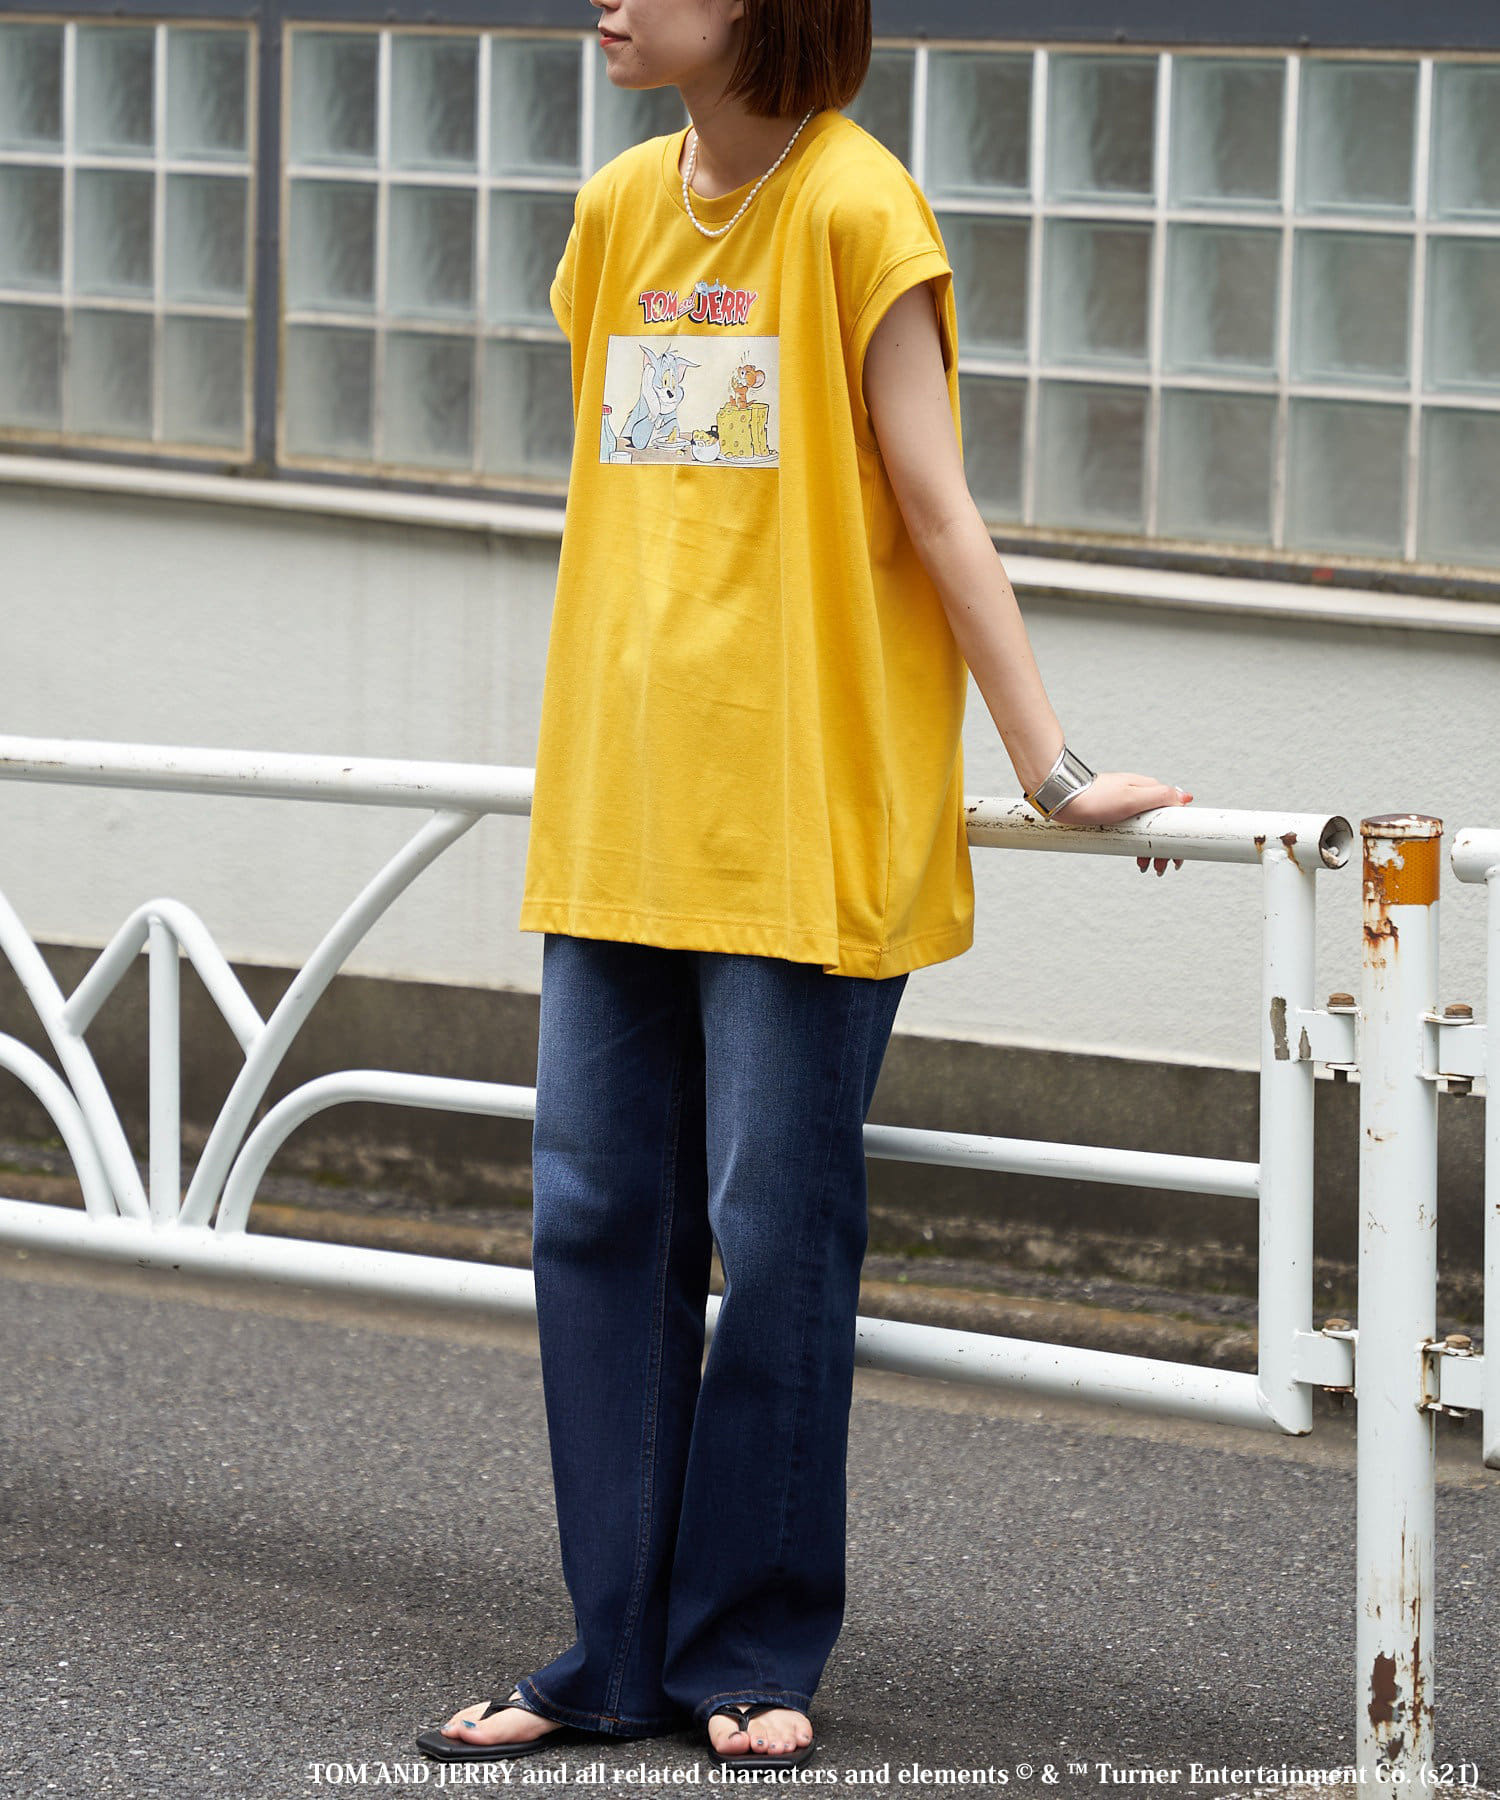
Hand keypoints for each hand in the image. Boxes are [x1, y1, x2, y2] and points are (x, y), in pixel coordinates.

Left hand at [1046, 773, 1193, 875]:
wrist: (1063, 797)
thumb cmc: (1095, 797)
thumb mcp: (1132, 797)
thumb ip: (1160, 796)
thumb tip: (1186, 797)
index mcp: (1149, 790)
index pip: (1174, 814)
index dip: (1178, 838)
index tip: (1177, 857)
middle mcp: (1140, 795)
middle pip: (1161, 825)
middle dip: (1164, 849)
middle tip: (1161, 869)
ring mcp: (1126, 804)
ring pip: (1146, 830)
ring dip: (1150, 850)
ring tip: (1146, 867)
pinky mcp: (1112, 813)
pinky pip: (1131, 831)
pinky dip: (1135, 844)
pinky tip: (1133, 854)